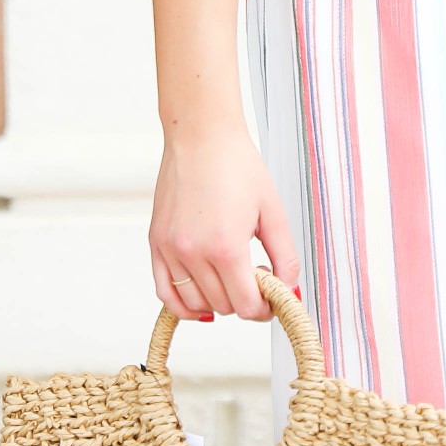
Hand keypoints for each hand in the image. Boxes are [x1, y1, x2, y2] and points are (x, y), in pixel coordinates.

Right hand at [149, 128, 302, 320]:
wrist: (201, 136)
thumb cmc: (237, 166)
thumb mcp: (273, 212)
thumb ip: (285, 257)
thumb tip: (289, 292)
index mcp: (225, 248)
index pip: (246, 306)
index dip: (265, 309)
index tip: (272, 298)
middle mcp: (193, 253)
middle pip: (223, 307)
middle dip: (245, 300)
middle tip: (256, 278)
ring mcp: (170, 250)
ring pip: (195, 304)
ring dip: (218, 301)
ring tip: (231, 278)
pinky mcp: (156, 243)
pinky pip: (164, 293)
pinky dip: (183, 305)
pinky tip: (201, 299)